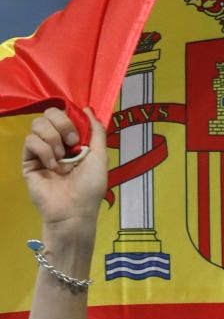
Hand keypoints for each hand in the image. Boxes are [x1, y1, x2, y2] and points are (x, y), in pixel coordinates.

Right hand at [22, 107, 107, 233]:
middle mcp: (58, 143)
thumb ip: (96, 131)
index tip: (79, 133)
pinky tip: (53, 166)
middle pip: (49, 113)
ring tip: (62, 158)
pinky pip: (30, 141)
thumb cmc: (90, 187)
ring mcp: (42, 151)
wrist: (74, 209)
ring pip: (38, 124)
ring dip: (53, 139)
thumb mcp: (100, 156)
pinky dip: (44, 151)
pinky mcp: (29, 160)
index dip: (71, 118)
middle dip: (62, 124)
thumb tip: (89, 109)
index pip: (66, 114)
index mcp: (75, 140)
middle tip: (72, 143)